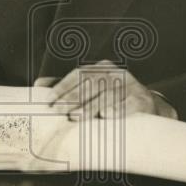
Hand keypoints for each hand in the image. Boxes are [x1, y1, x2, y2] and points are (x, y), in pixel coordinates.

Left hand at [40, 60, 177, 119]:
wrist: (147, 107)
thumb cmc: (112, 99)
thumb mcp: (91, 90)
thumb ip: (66, 87)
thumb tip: (37, 85)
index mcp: (101, 68)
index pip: (79, 75)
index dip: (63, 87)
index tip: (49, 101)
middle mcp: (116, 73)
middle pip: (91, 84)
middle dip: (73, 98)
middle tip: (59, 112)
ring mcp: (131, 85)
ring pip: (108, 94)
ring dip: (91, 106)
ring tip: (76, 117)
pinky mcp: (143, 99)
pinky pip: (129, 103)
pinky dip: (118, 110)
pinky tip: (106, 116)